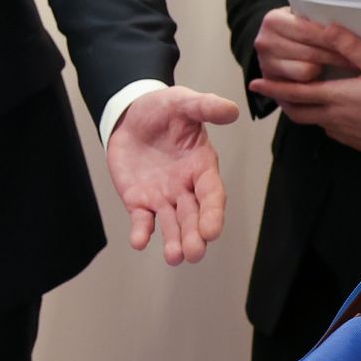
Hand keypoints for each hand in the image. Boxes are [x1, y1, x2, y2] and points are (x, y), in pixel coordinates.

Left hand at [105, 86, 240, 264]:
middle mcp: (185, 187)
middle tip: (193, 253)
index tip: (211, 232)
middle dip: (194, 235)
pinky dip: (141, 232)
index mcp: (202, 166)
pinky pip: (142, 220)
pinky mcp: (139, 200)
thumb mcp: (183, 102)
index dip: (213, 213)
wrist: (129, 115)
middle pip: (193, 216)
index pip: (211, 194)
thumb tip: (231, 110)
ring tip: (174, 257)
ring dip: (174, 241)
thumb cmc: (163, 110)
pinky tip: (139, 241)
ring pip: (172, 224)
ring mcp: (163, 196)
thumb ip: (205, 107)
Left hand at [251, 26, 360, 154]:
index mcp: (336, 98)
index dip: (273, 89)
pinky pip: (333, 131)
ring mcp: (346, 134)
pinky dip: (325, 120)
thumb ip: (351, 46)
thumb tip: (327, 27)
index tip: (254, 84)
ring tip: (299, 100)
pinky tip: (333, 112)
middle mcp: (335, 119)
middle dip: (282, 101)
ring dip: (304, 111)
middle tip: (272, 93)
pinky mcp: (358, 142)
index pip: (295, 93)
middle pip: (298, 112)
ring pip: (315, 122)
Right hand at [252, 7, 353, 86]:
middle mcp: (264, 42)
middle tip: (359, 60)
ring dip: (328, 70)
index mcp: (273, 20)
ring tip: (346, 66)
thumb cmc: (300, 28)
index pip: (309, 31)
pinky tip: (329, 77)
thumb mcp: (305, 17)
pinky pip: (301, 87)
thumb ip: (318, 18)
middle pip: (310, 52)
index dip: (335, 38)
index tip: (357, 43)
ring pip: (307, 71)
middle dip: (337, 56)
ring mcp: (265, 64)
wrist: (279, 43)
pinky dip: (316, 83)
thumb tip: (348, 22)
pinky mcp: (271, 83)